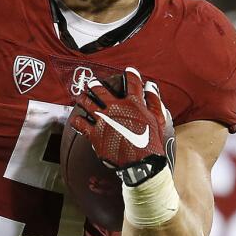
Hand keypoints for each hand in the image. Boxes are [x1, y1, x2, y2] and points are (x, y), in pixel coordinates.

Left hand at [73, 67, 170, 184]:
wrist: (141, 163)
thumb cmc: (151, 142)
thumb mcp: (158, 120)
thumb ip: (154, 101)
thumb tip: (151, 87)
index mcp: (133, 104)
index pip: (132, 83)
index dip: (130, 74)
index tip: (129, 71)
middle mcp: (115, 108)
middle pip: (100, 90)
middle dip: (95, 85)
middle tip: (93, 84)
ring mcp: (103, 120)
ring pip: (87, 103)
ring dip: (83, 99)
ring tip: (81, 97)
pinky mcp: (94, 134)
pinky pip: (80, 123)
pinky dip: (77, 120)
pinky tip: (77, 119)